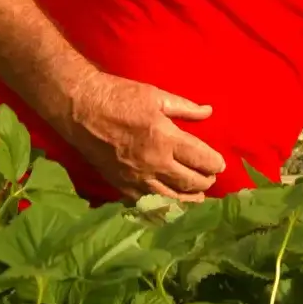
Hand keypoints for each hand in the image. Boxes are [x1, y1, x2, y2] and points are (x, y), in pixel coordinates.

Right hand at [64, 72, 226, 201]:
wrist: (81, 109)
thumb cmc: (120, 97)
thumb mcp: (157, 96)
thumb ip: (185, 108)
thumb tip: (209, 111)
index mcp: (165, 138)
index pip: (200, 159)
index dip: (214, 165)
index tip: (221, 165)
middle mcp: (154, 163)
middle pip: (189, 182)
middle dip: (205, 182)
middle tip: (211, 179)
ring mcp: (136, 178)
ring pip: (170, 199)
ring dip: (188, 200)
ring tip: (198, 197)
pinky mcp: (121, 186)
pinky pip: (146, 204)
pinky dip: (163, 207)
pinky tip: (170, 205)